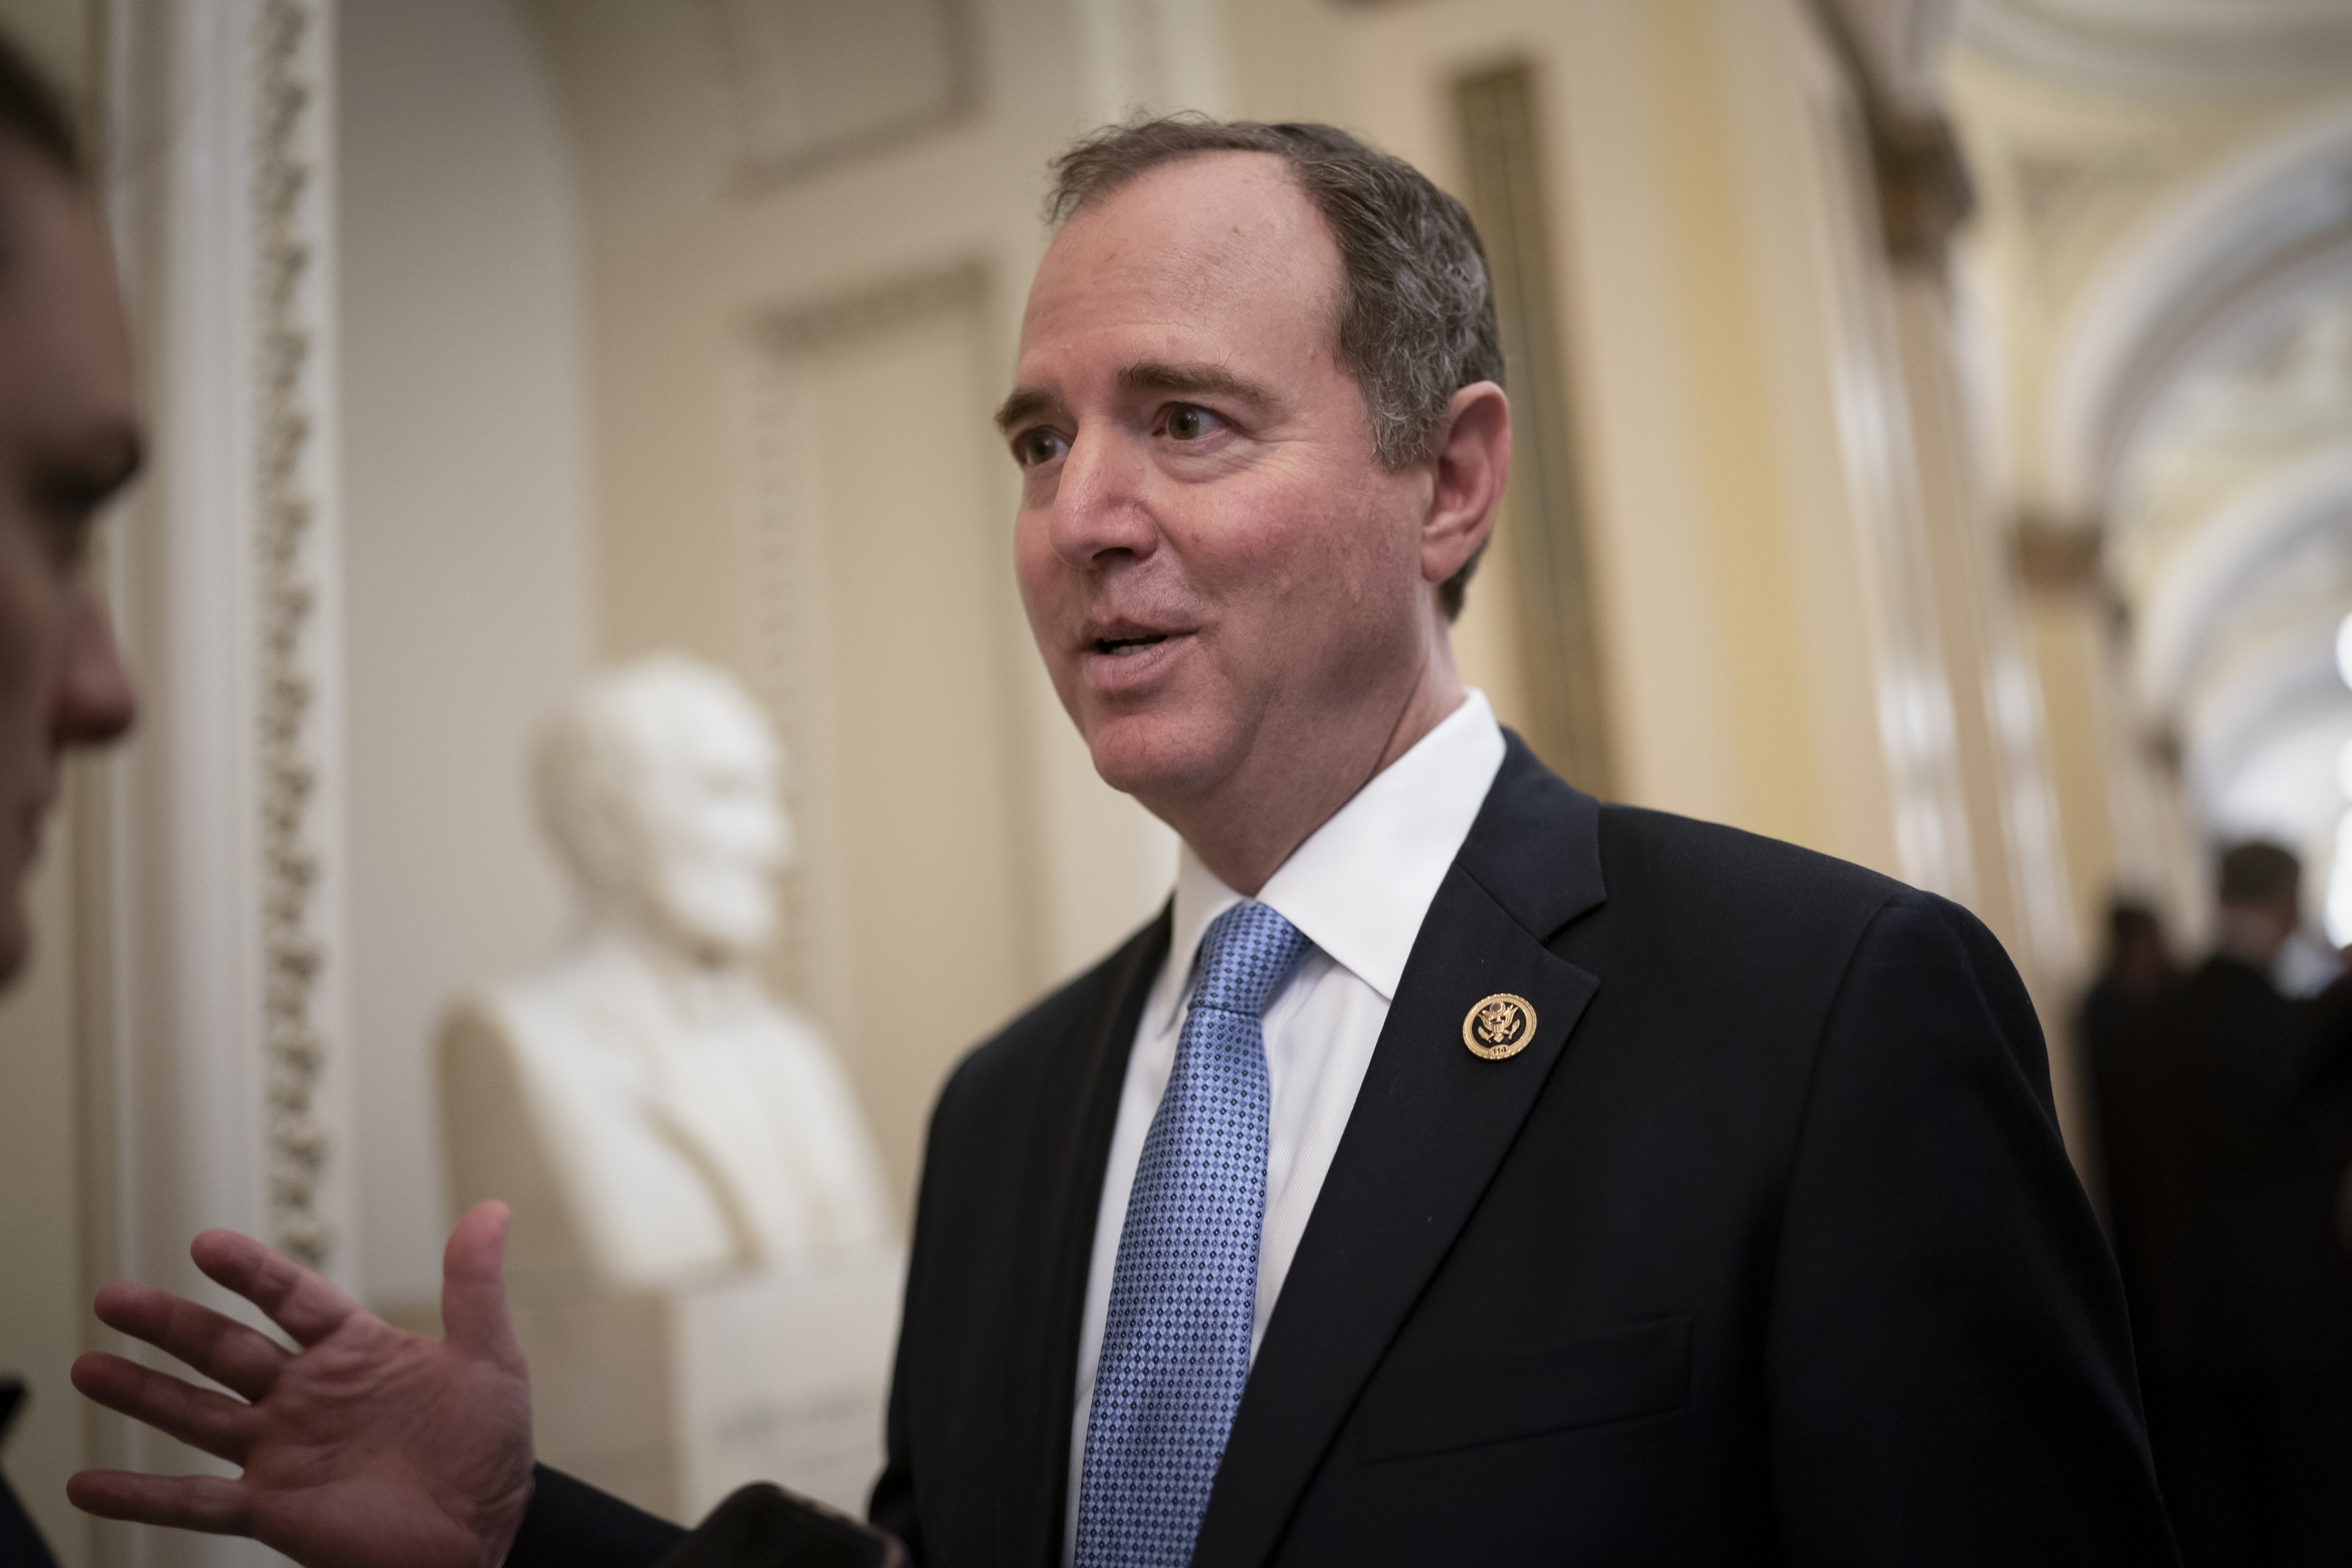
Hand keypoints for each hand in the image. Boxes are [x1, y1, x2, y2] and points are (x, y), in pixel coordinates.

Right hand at [68, 1201, 535, 1567]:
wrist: (481, 1539)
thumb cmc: (487, 1452)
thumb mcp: (489, 1359)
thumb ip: (474, 1286)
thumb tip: (491, 1210)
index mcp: (356, 1352)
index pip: (292, 1297)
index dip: (251, 1271)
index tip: (206, 1245)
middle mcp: (309, 1397)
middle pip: (227, 1350)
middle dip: (171, 1323)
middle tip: (113, 1297)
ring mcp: (285, 1452)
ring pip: (198, 1415)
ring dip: (141, 1393)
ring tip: (87, 1367)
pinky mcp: (274, 1510)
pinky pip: (197, 1503)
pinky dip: (142, 1496)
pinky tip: (91, 1482)